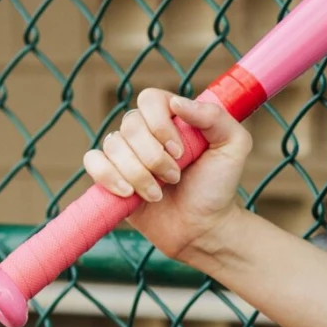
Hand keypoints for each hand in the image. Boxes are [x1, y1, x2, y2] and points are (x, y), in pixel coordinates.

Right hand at [82, 86, 253, 261]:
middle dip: (154, 157)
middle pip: (130, 125)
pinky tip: (128, 193)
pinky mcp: (110, 175)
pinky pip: (92, 161)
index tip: (180, 151)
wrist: (203, 227)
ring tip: (158, 194)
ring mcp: (126, 152)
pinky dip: (108, 176)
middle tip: (176, 177)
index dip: (160, 124)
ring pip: (113, 146)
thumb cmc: (218, 186)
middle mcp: (146, 131)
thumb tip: (177, 103)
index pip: (150, 99)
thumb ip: (215, 118)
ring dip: (138, 174)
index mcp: (172, 116)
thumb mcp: (233, 146)